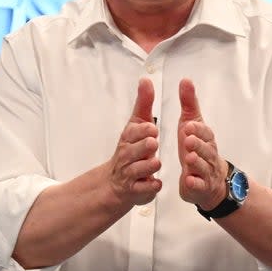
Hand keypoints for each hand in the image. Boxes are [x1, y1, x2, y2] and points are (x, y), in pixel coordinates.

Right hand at [110, 78, 161, 205]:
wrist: (116, 182)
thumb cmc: (130, 149)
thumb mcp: (136, 124)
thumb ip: (144, 103)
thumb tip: (145, 80)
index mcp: (128, 139)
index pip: (133, 132)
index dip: (143, 130)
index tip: (152, 128)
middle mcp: (127, 156)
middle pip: (135, 150)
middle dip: (144, 146)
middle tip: (153, 143)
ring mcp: (131, 174)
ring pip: (140, 170)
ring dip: (148, 166)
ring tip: (155, 162)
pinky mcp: (138, 191)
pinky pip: (145, 189)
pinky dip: (150, 187)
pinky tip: (156, 183)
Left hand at [177, 78, 226, 208]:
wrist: (211, 181)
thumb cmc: (198, 148)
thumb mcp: (192, 124)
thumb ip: (189, 103)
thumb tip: (185, 80)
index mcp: (206, 139)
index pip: (205, 133)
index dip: (198, 130)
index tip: (188, 125)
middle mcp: (209, 155)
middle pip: (206, 149)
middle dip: (198, 144)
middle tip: (187, 140)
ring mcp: (206, 172)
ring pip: (203, 167)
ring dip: (197, 162)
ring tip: (189, 158)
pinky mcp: (200, 187)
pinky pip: (199, 186)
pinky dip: (195, 183)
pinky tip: (188, 180)